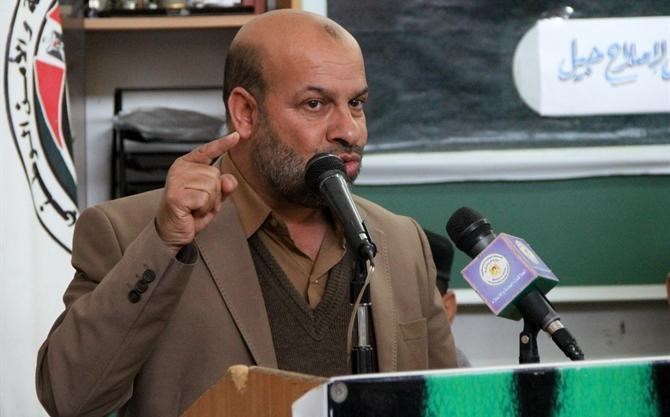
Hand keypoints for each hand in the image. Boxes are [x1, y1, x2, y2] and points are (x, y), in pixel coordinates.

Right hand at [156, 132, 239, 254]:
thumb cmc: (189, 214)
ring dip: (208, 203)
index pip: (207, 151)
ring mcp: (177, 181)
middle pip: (215, 175)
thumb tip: (229, 180)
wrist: (173, 232)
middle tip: (199, 204)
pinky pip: (204, 198)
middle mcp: (181, 169)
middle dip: (214, 194)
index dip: (223, 144)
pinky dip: (202, 209)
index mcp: (188, 165)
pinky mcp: (176, 194)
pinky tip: (191, 212)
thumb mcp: (212, 198)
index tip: (236, 136)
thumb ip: (223, 187)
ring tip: (195, 208)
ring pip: (211, 187)